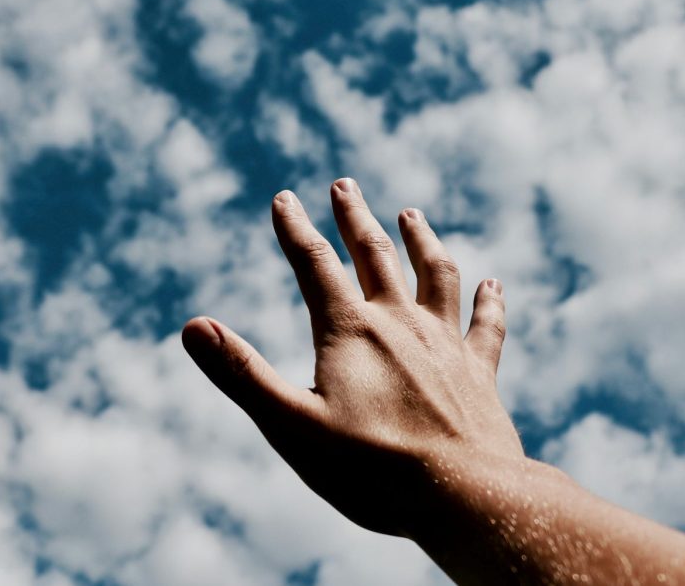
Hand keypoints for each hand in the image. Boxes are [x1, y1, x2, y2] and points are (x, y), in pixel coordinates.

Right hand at [182, 178, 524, 538]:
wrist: (466, 498)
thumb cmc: (372, 470)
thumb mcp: (291, 425)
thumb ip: (241, 373)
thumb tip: (192, 327)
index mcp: (350, 332)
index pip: (314, 264)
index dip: (295, 228)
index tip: (283, 198)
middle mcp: (400, 324)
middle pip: (375, 255)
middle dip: (355, 217)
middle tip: (344, 185)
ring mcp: (445, 344)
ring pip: (435, 275)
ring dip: (420, 241)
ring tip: (411, 214)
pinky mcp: (480, 373)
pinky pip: (487, 326)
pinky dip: (489, 302)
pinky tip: (492, 284)